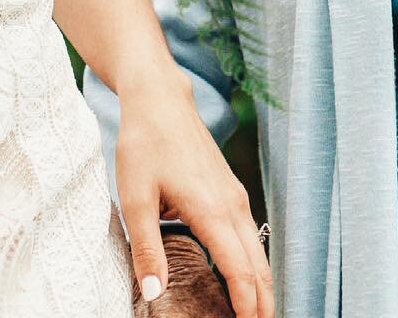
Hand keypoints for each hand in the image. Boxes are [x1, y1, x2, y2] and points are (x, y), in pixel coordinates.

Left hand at [115, 81, 272, 317]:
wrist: (160, 101)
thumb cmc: (144, 145)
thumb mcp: (135, 199)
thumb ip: (147, 249)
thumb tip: (154, 294)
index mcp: (210, 209)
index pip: (239, 268)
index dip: (247, 304)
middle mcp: (231, 203)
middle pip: (257, 263)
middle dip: (263, 301)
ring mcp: (233, 195)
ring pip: (257, 249)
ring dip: (260, 283)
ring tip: (256, 313)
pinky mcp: (229, 190)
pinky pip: (249, 235)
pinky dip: (253, 262)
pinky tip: (244, 277)